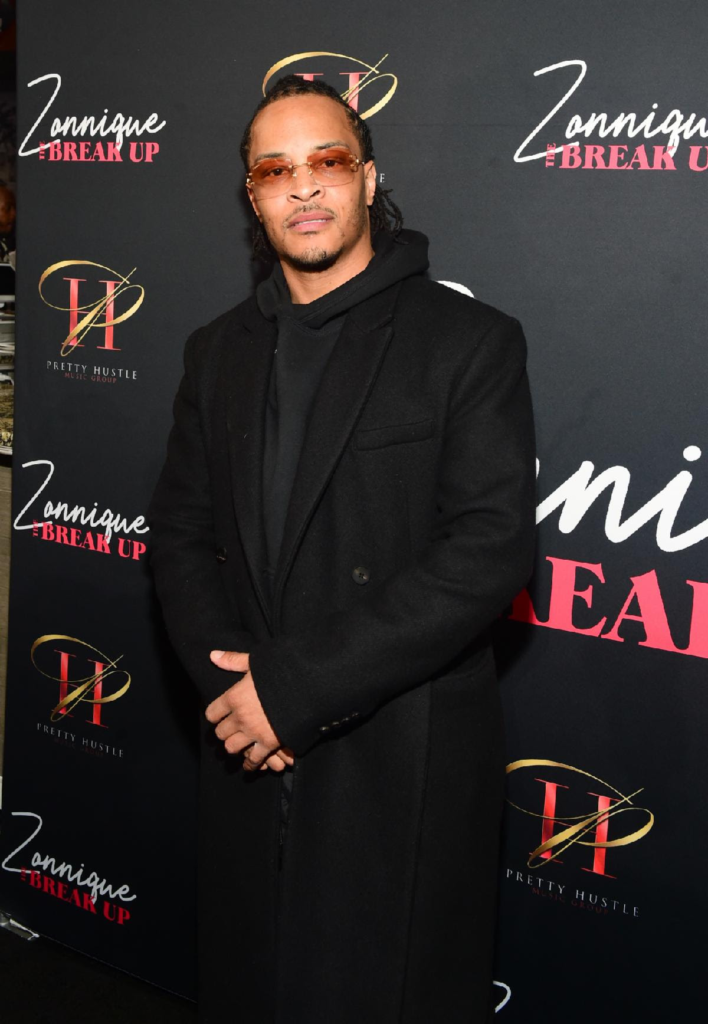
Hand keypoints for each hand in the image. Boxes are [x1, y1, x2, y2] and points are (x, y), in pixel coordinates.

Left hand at [205, 650, 294, 772]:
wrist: (308, 685)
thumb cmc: (281, 670)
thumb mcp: (256, 661)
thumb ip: (233, 660)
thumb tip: (212, 655)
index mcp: (233, 697)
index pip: (212, 713)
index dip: (215, 715)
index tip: (219, 715)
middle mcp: (240, 717)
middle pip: (220, 733)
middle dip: (224, 731)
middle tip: (230, 729)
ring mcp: (253, 732)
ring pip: (232, 748)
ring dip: (235, 746)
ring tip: (240, 743)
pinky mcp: (269, 743)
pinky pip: (254, 760)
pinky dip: (251, 763)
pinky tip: (251, 763)